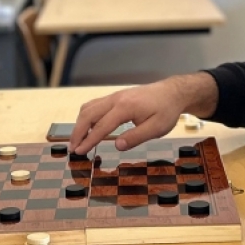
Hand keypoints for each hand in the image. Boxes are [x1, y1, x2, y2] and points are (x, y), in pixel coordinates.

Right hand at [69, 73, 217, 154]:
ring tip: (77, 140)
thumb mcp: (156, 128)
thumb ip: (136, 137)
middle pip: (88, 114)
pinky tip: (87, 127)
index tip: (79, 151)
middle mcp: (116, 99)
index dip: (88, 140)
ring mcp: (115, 96)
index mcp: (125, 107)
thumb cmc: (166, 111)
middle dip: (77, 132)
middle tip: (72, 148)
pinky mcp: (116, 97)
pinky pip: (95, 105)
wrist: (172, 92)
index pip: (101, 126)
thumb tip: (117, 146)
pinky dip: (86, 116)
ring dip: (80, 123)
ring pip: (89, 107)